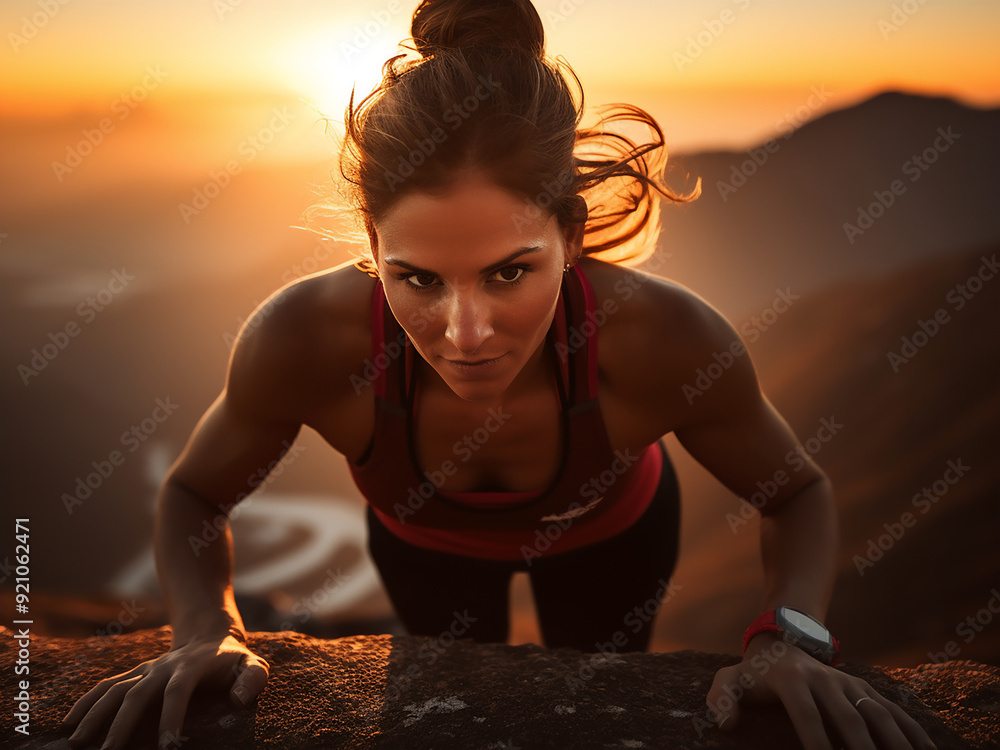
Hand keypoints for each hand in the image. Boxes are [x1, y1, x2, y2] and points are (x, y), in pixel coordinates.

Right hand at [62, 634, 268, 749]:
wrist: (210, 636)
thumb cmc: (233, 661)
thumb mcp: (253, 665)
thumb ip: (253, 679)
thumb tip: (239, 701)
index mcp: (191, 667)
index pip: (177, 692)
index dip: (171, 718)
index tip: (167, 748)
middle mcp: (162, 667)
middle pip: (137, 693)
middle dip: (121, 723)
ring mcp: (145, 670)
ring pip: (114, 689)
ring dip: (94, 714)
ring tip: (77, 743)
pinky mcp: (133, 675)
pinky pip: (105, 687)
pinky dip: (86, 702)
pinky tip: (69, 724)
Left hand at [706, 634, 935, 749]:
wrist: (783, 642)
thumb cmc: (754, 674)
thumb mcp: (729, 680)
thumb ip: (721, 699)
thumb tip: (725, 724)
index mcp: (791, 680)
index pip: (807, 715)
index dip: (817, 743)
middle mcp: (825, 679)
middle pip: (849, 719)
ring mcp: (850, 684)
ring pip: (878, 713)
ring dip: (894, 742)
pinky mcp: (866, 689)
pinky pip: (894, 711)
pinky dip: (913, 731)